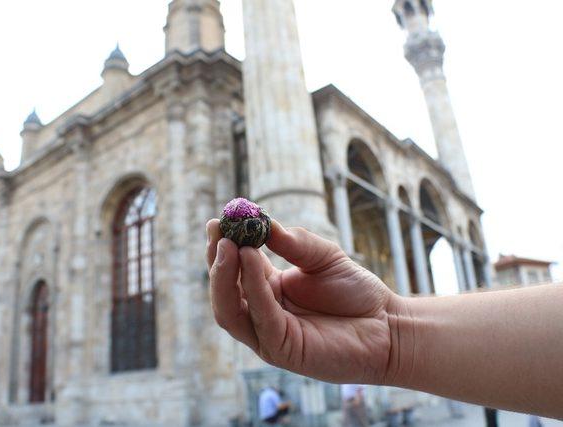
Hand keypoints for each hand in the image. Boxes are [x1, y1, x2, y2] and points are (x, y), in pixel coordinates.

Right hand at [206, 218, 405, 384]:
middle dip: (216, 261)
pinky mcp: (282, 349)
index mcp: (266, 290)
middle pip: (224, 291)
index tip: (217, 221)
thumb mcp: (324, 256)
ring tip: (229, 245)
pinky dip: (253, 287)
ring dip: (224, 277)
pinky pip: (261, 317)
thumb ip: (294, 243)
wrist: (389, 326)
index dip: (222, 246)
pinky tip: (251, 258)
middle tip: (218, 231)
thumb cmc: (356, 293)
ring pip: (230, 310)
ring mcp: (269, 334)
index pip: (234, 269)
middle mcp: (262, 313)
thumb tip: (263, 224)